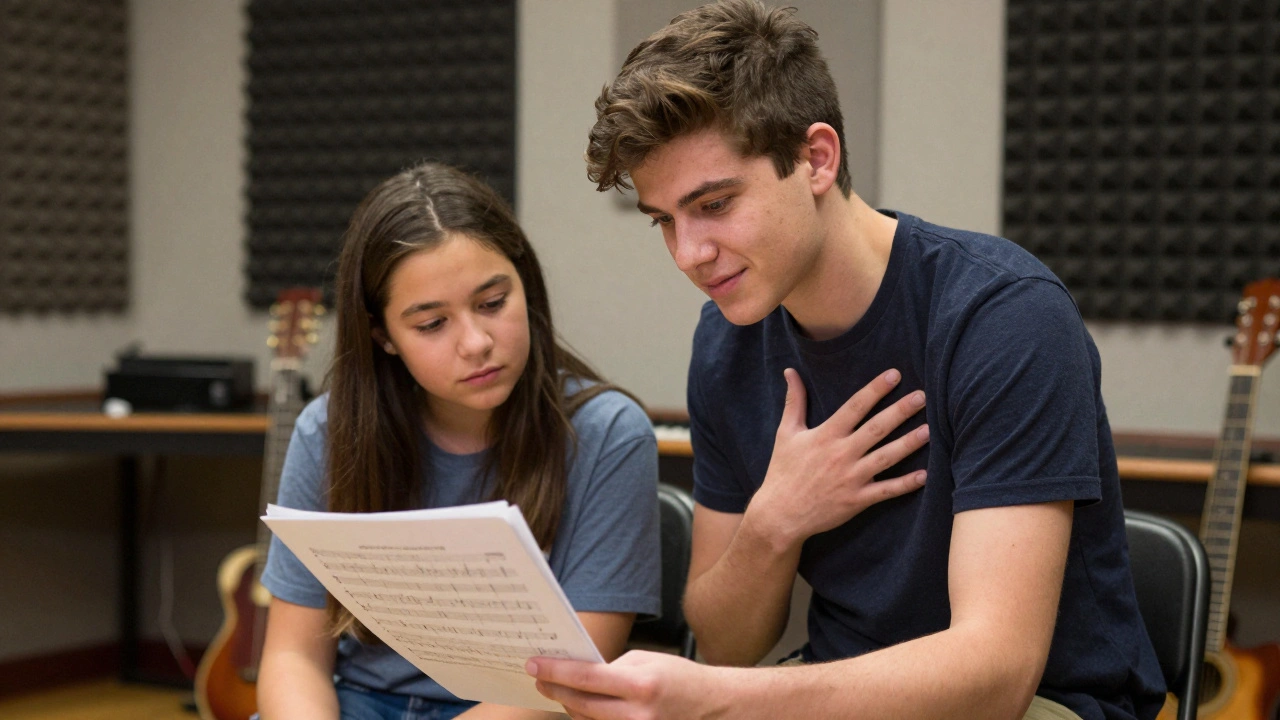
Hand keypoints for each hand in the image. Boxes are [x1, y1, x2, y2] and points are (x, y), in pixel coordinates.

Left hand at [528, 651, 717, 719]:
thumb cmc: (680, 679)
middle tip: (538, 676)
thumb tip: (578, 673)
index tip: (533, 665)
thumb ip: (612, 669)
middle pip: (581, 704)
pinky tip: (580, 706)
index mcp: (642, 686)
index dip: (556, 671)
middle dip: (555, 689)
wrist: (714, 706)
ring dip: (570, 705)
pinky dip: (588, 718)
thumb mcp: (647, 662)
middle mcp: (638, 716)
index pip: (586, 678)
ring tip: (558, 689)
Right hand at [748, 368, 929, 546]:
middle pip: (876, 428)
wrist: (780, 514)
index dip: (875, 389)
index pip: (855, 407)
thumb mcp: (786, 433)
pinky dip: (905, 484)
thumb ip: (794, 401)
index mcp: (826, 435)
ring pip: (886, 457)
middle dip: (900, 411)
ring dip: (908, 443)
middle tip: (922, 396)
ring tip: (929, 429)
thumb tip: (790, 371)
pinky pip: (886, 491)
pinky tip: (925, 475)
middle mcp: (841, 454)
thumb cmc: (783, 471)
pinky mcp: (857, 500)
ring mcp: (851, 478)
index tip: (895, 375)